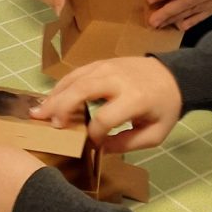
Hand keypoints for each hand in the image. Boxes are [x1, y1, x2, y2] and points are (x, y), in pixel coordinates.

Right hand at [32, 56, 181, 151]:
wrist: (171, 75)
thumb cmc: (163, 108)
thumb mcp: (155, 133)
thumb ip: (127, 143)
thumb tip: (99, 148)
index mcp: (134, 100)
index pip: (104, 117)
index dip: (94, 133)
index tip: (91, 143)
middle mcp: (115, 80)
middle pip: (81, 91)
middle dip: (61, 108)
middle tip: (48, 123)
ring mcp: (105, 68)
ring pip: (73, 80)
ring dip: (54, 96)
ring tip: (39, 111)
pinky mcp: (99, 63)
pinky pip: (75, 74)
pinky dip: (60, 86)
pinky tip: (51, 98)